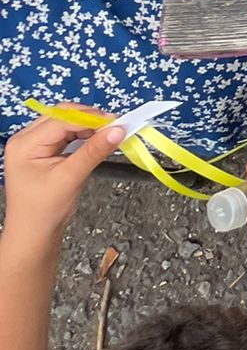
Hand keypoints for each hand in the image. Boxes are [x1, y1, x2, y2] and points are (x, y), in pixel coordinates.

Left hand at [1, 114, 124, 237]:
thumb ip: (94, 151)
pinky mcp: (42, 150)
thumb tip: (118, 130)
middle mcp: (25, 140)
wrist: (34, 233)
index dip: (91, 118)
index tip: (118, 123)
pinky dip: (83, 135)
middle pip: (62, 116)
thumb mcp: (70, 177)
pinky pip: (65, 134)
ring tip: (108, 135)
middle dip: (90, 120)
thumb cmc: (44, 209)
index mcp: (24, 144)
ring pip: (65, 123)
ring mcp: (33, 144)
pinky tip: (96, 141)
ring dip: (88, 127)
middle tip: (115, 128)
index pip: (61, 120)